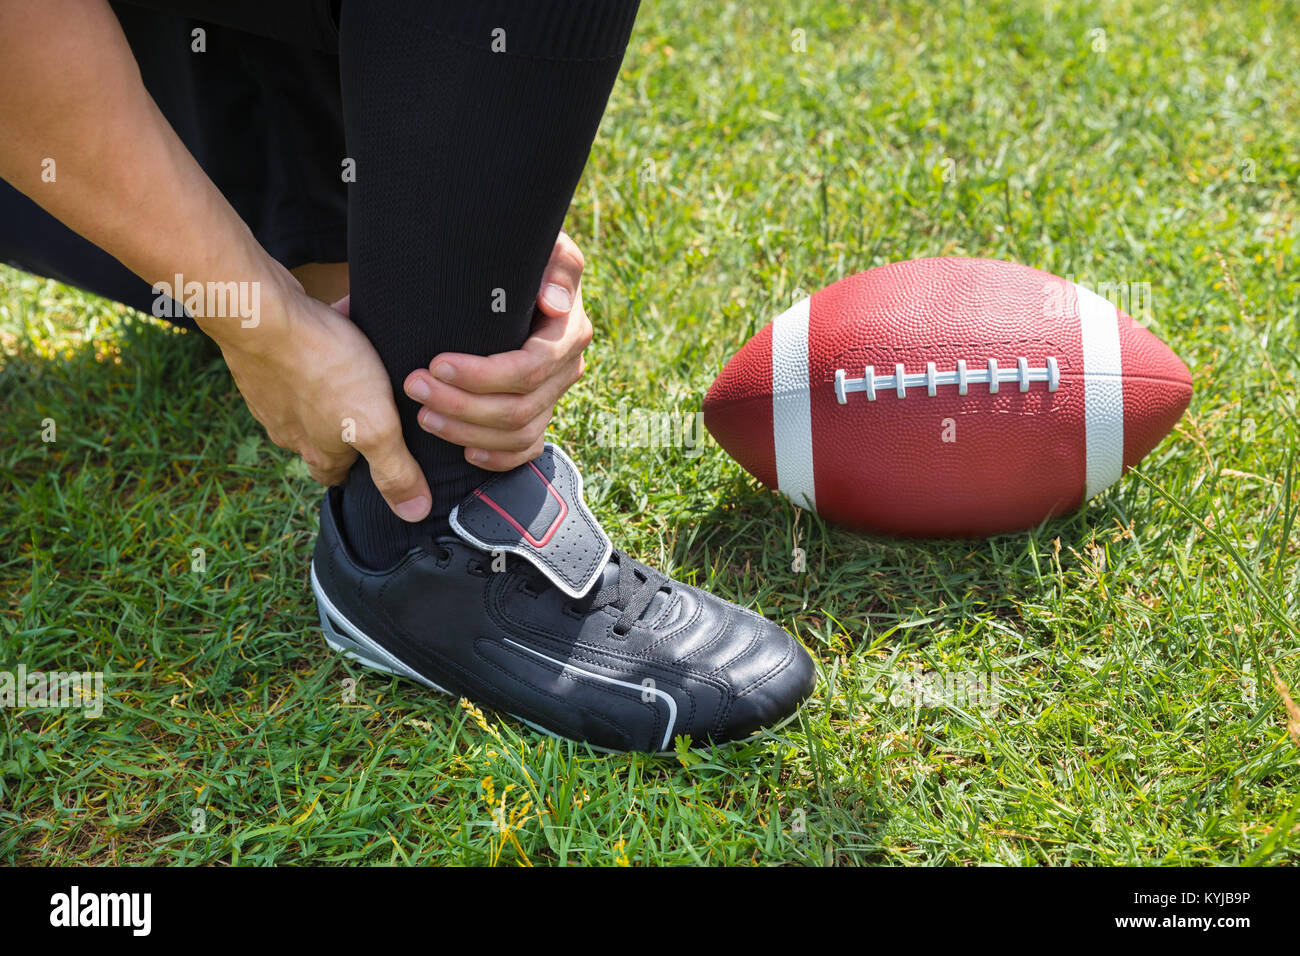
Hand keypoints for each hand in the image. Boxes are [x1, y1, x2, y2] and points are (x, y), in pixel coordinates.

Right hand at [215, 268, 433, 521]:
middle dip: (349, 424)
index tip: (378, 460)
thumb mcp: (374, 425)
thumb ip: (394, 470)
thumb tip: (415, 512)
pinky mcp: (263, 356)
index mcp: (317, 450)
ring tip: (362, 362)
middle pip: (322, 436)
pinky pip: (299, 355)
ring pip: (309, 395)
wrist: (260, 314)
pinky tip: (340, 324)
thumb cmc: (323, 368)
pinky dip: (321, 345)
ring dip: (336, 382)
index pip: (336, 476)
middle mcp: (289, 427)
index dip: (359, 472)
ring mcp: (271, 392)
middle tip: (375, 405)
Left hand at [401, 232, 592, 470]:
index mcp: (569, 330)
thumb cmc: (523, 251)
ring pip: (518, 434)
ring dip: (468, 433)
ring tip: (423, 417)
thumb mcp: (547, 245)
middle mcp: (567, 367)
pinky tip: (463, 453)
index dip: (482, 376)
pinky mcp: (540, 411)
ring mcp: (555, 393)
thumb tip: (553, 303)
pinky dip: (497, 458)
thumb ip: (558, 266)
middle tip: (414, 387)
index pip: (530, 369)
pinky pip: (527, 449)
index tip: (436, 363)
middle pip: (519, 409)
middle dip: (462, 405)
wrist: (520, 266)